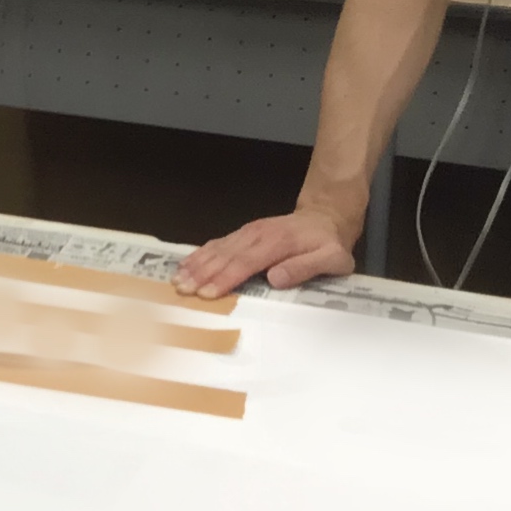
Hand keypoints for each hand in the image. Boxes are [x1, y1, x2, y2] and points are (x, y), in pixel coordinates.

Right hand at [174, 206, 357, 298]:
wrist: (325, 217)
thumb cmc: (328, 244)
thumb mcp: (332, 259)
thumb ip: (305, 268)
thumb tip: (276, 278)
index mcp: (278, 242)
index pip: (246, 263)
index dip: (225, 278)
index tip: (207, 293)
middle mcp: (258, 234)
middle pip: (225, 255)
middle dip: (202, 274)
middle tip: (182, 290)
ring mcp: (248, 232)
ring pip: (217, 248)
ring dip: (196, 264)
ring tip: (178, 280)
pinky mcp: (243, 233)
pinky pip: (217, 243)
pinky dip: (200, 254)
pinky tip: (186, 264)